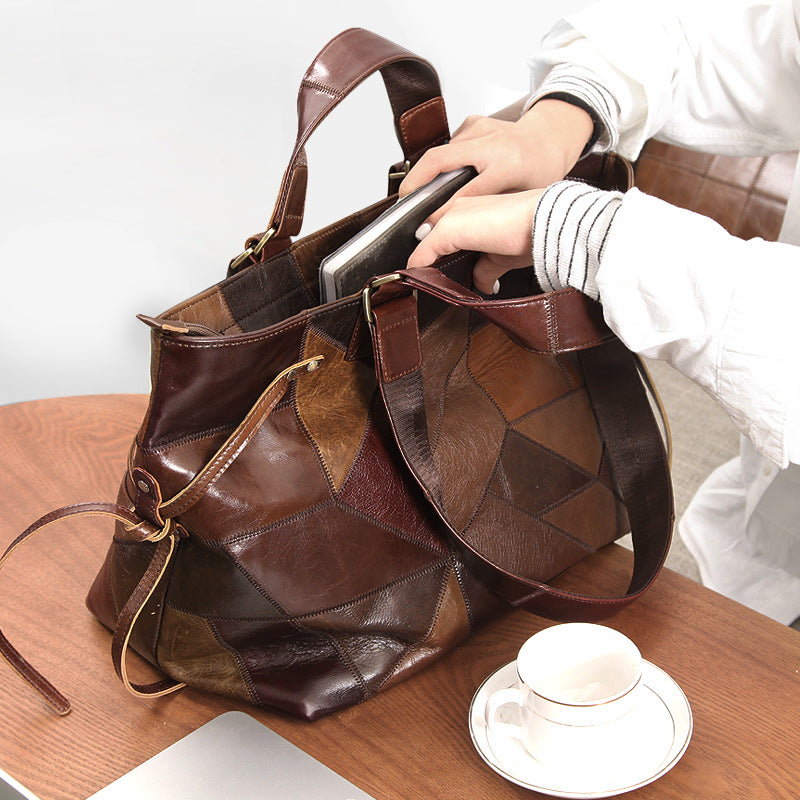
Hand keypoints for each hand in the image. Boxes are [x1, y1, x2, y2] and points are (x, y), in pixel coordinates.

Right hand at [398, 99, 592, 224]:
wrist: (551, 137)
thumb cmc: (540, 170)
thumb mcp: (523, 197)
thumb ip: (493, 210)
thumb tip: (458, 229)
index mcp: (508, 165)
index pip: (466, 192)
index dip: (441, 212)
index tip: (424, 227)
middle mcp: (491, 143)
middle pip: (439, 161)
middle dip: (415, 183)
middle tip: (403, 203)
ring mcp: (480, 129)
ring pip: (439, 152)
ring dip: (424, 174)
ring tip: (416, 196)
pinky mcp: (472, 123)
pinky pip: (448, 146)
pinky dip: (440, 163)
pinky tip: (440, 177)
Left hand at [406, 190, 543, 293]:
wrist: (547, 226)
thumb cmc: (535, 234)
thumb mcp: (505, 257)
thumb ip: (488, 268)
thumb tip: (484, 284)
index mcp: (473, 210)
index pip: (445, 232)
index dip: (436, 253)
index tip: (432, 272)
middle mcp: (460, 207)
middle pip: (430, 234)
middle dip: (426, 258)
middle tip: (422, 280)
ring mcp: (453, 215)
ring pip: (425, 241)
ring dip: (421, 262)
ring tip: (419, 282)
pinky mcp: (449, 227)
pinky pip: (424, 250)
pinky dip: (418, 266)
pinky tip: (417, 278)